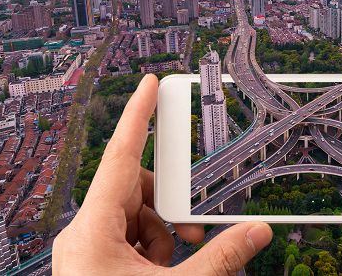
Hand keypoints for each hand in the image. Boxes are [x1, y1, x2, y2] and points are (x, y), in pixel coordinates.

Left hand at [53, 74, 272, 274]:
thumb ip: (221, 257)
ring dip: (165, 231)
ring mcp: (87, 252)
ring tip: (180, 261)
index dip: (138, 116)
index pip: (122, 157)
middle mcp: (84, 236)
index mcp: (92, 232)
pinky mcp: (94, 267)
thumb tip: (257, 231)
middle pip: (135, 189)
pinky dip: (154, 246)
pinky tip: (167, 269)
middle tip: (193, 231)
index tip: (149, 84)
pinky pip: (129, 237)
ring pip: (134, 215)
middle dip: (171, 205)